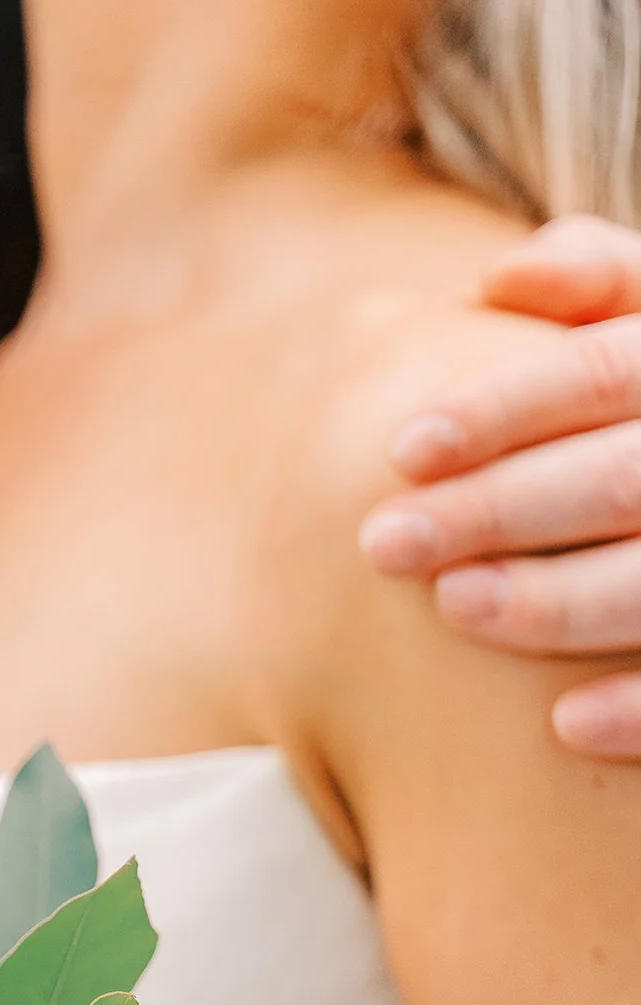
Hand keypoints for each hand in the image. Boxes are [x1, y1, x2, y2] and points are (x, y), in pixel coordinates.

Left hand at [359, 216, 640, 753]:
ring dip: (558, 602)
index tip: (405, 450)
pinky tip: (562, 725)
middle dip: (498, 511)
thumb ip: (605, 284)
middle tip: (387, 543)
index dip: (505, 408)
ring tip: (455, 607)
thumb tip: (500, 279)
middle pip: (621, 479)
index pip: (603, 374)